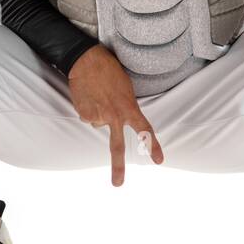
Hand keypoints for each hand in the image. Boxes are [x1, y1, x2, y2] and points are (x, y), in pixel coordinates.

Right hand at [67, 44, 163, 185]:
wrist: (86, 60)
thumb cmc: (110, 70)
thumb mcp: (126, 88)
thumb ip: (125, 107)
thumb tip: (116, 120)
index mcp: (128, 108)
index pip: (144, 130)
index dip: (153, 146)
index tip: (159, 161)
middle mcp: (113, 116)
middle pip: (116, 147)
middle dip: (118, 167)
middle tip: (118, 184)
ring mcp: (97, 116)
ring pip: (99, 124)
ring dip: (99, 113)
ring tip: (98, 95)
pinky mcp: (84, 114)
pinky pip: (88, 117)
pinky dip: (88, 109)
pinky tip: (88, 96)